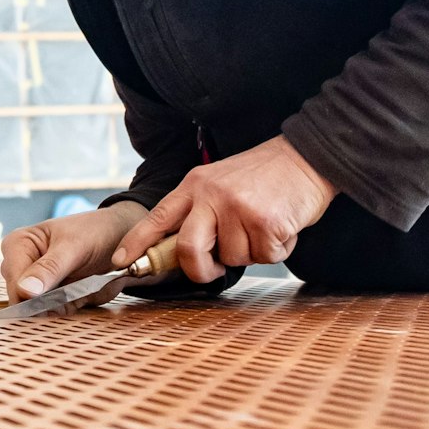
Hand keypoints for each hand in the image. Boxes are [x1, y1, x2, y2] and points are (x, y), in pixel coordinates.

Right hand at [0, 203, 155, 306]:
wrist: (118, 236)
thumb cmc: (94, 231)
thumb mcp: (73, 246)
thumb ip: (49, 268)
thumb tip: (25, 291)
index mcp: (17, 245)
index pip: (15, 283)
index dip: (33, 297)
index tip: (57, 300)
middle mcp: (20, 264)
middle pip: (23, 300)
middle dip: (50, 304)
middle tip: (75, 292)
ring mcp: (33, 282)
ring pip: (38, 310)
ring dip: (61, 307)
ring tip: (81, 289)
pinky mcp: (48, 294)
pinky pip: (52, 312)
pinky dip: (69, 308)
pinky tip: (81, 295)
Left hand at [112, 136, 336, 283]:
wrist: (306, 157)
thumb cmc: (264, 177)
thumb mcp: (220, 183)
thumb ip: (199, 211)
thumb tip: (181, 253)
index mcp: (195, 184)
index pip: (158, 216)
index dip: (137, 243)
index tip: (122, 262)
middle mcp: (212, 195)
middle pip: (189, 250)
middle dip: (199, 270)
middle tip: (214, 271)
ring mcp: (238, 208)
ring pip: (233, 258)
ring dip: (252, 251)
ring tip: (264, 223)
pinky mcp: (266, 222)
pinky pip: (265, 256)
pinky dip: (277, 249)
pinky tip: (282, 224)